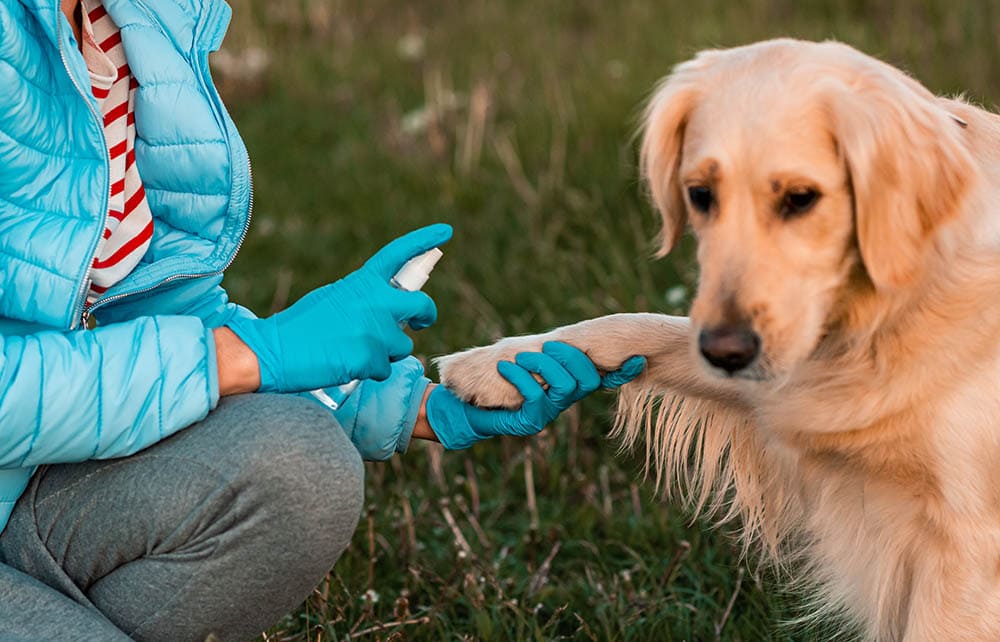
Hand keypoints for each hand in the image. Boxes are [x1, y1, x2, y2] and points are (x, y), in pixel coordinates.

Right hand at [226, 224, 451, 392]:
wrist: (275, 351)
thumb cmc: (299, 326)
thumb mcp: (332, 298)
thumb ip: (362, 298)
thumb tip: (385, 306)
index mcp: (362, 282)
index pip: (399, 253)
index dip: (424, 240)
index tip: (445, 231)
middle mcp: (374, 302)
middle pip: (422, 306)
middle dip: (426, 316)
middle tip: (421, 322)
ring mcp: (375, 332)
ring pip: (403, 345)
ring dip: (387, 351)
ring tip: (356, 351)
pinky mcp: (370, 359)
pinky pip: (385, 368)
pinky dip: (371, 371)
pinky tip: (348, 365)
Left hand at [425, 341, 645, 448]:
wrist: (462, 409)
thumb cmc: (491, 382)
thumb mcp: (519, 363)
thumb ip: (540, 353)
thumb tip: (555, 335)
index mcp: (564, 386)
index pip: (601, 379)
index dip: (621, 372)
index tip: (638, 359)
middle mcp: (561, 402)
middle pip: (585, 381)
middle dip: (572, 359)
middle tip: (550, 347)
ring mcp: (546, 414)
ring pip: (564, 388)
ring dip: (545, 366)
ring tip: (523, 357)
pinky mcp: (528, 422)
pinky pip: (536, 398)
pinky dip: (522, 377)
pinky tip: (506, 367)